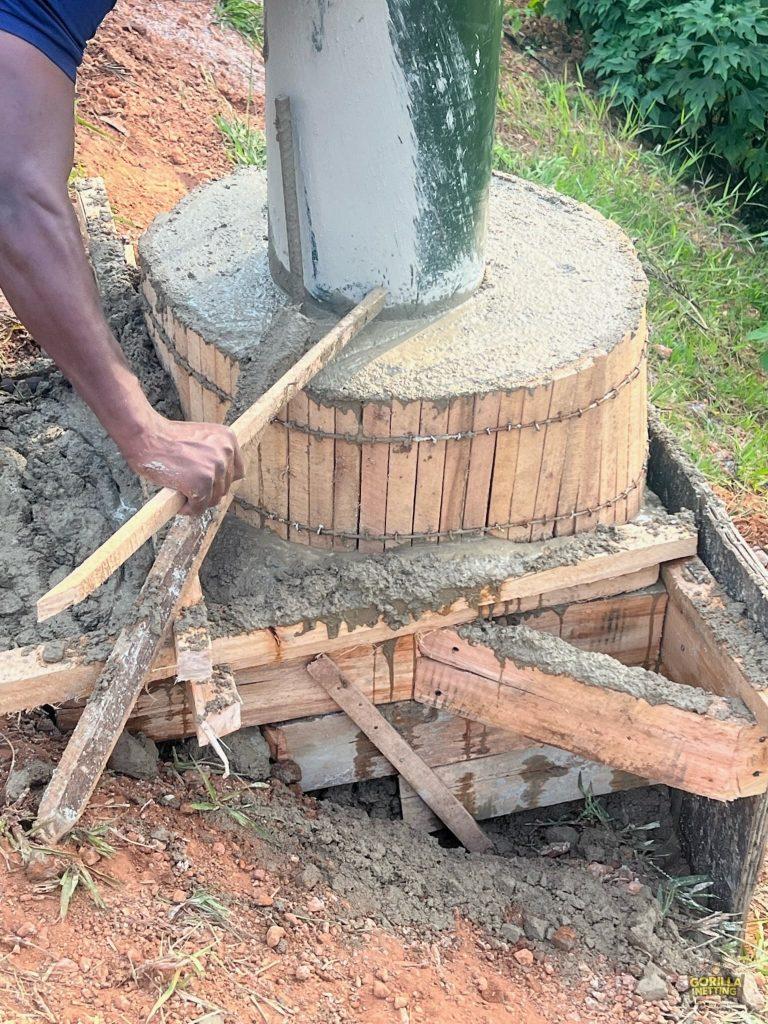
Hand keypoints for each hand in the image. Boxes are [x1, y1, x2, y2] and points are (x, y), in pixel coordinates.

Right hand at [121, 414, 244, 514]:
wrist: (146, 435)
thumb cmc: (166, 437)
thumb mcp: (201, 437)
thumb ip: (213, 453)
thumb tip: (219, 480)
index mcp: (228, 439)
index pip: (237, 471)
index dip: (221, 480)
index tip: (208, 483)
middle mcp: (225, 452)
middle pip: (225, 487)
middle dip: (208, 492)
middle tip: (189, 489)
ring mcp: (214, 469)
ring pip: (213, 499)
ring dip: (198, 501)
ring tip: (182, 494)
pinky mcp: (201, 484)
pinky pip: (199, 508)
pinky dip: (188, 509)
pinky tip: (178, 503)